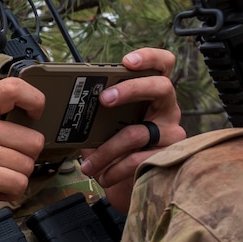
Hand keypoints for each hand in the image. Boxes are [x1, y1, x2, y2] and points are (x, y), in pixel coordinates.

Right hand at [0, 78, 46, 241]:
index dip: (34, 99)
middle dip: (25, 159)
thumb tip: (36, 118)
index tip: (36, 115)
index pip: (12, 87)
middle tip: (1, 165)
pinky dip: (10, 192)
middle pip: (33, 140)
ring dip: (16, 178)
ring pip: (28, 165)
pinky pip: (19, 183)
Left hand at [79, 47, 186, 210]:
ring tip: (88, 163)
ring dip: (106, 149)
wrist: (131, 184)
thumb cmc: (118, 146)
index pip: (164, 64)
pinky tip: (103, 176)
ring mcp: (171, 133)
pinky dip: (116, 169)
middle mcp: (167, 109)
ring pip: (138, 133)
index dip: (149, 57)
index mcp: (153, 94)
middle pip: (160, 87)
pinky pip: (139, 159)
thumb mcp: (109, 124)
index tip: (127, 60)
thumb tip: (71, 100)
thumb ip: (100, 110)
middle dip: (130, 90)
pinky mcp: (167, 157)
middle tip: (104, 99)